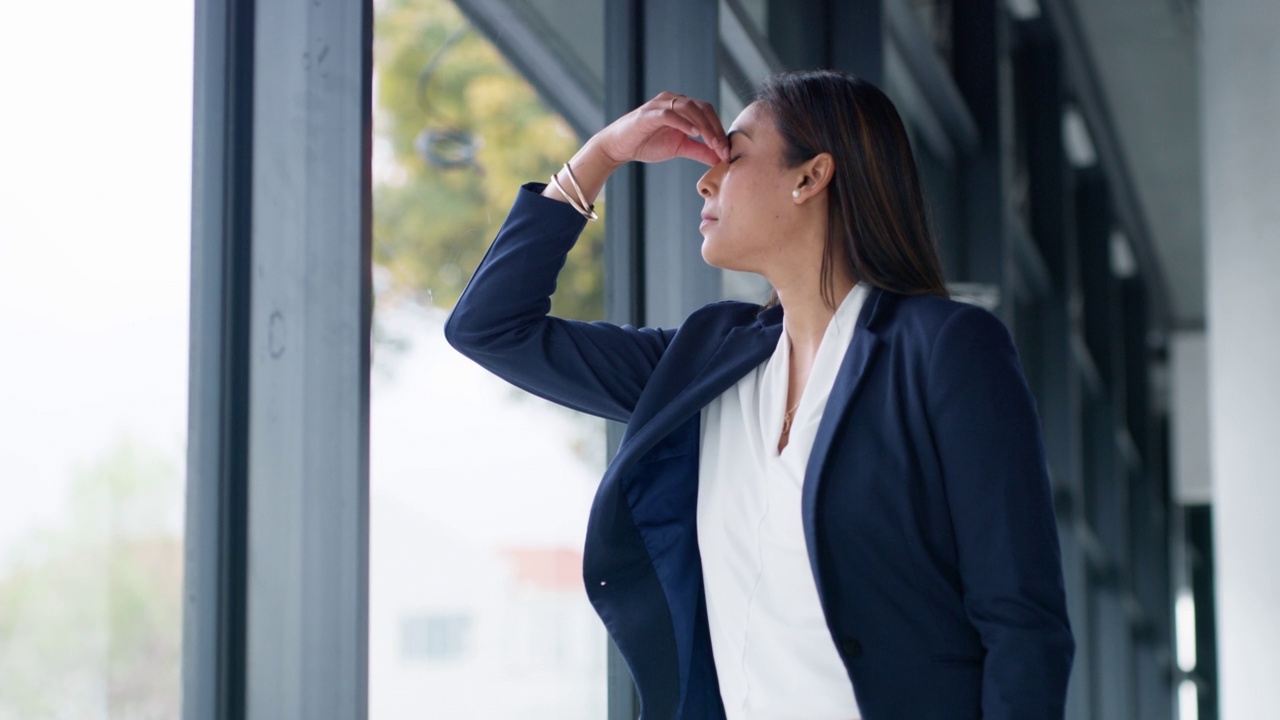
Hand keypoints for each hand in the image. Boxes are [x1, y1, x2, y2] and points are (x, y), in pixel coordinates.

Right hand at [590, 92, 728, 166]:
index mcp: (682, 106)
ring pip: (689, 108)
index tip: (727, 151)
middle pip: (702, 108)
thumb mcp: (680, 148)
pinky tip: (693, 133)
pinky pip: (670, 114)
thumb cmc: (647, 144)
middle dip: (715, 129)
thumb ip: (700, 150)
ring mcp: (660, 104)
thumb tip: (720, 158)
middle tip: (723, 149)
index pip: (707, 112)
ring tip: (712, 143)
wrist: (619, 147)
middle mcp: (673, 100)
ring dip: (704, 126)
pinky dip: (684, 122)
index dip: (720, 130)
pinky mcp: (648, 114)